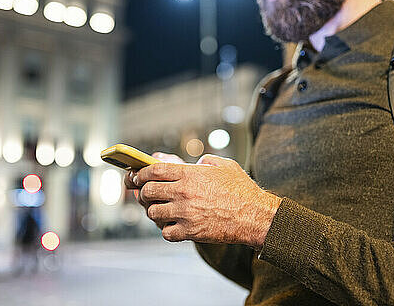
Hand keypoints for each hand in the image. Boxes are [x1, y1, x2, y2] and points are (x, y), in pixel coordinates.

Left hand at [128, 154, 281, 247]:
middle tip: (145, 194)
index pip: (154, 170)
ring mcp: (185, 213)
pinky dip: (166, 230)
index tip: (138, 176)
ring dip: (154, 211)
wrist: (255, 215)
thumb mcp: (224, 164)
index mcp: (190, 174)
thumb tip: (194, 163)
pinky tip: (173, 225)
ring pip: (153, 213)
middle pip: (148, 191)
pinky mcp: (190, 231)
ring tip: (160, 210)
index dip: (141, 173)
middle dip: (143, 192)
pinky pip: (166, 232)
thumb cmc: (242, 190)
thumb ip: (205, 160)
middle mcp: (184, 192)